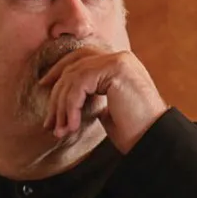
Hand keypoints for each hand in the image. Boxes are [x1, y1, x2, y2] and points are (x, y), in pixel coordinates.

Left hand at [39, 48, 168, 152]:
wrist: (153, 140)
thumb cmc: (133, 131)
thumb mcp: (107, 108)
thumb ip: (90, 95)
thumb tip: (64, 96)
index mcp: (118, 64)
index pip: (80, 57)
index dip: (58, 70)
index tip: (43, 86)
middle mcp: (119, 57)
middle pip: (73, 65)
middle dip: (56, 94)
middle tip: (49, 122)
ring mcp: (119, 60)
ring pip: (74, 76)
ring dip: (62, 106)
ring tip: (61, 130)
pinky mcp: (116, 68)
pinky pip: (80, 84)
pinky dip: (71, 106)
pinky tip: (72, 125)